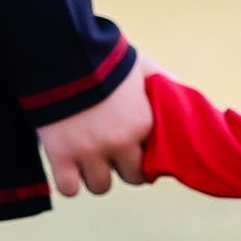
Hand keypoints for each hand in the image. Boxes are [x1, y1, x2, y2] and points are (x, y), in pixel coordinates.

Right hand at [39, 62, 151, 195]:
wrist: (63, 52)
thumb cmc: (104, 58)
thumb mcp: (142, 67)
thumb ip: (163, 82)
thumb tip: (180, 92)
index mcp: (143, 123)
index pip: (155, 158)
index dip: (142, 152)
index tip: (132, 146)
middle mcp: (120, 142)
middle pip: (132, 177)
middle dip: (122, 167)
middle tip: (109, 153)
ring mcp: (90, 151)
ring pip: (101, 187)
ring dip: (95, 176)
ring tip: (86, 159)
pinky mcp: (60, 155)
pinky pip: (69, 189)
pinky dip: (68, 183)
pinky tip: (67, 167)